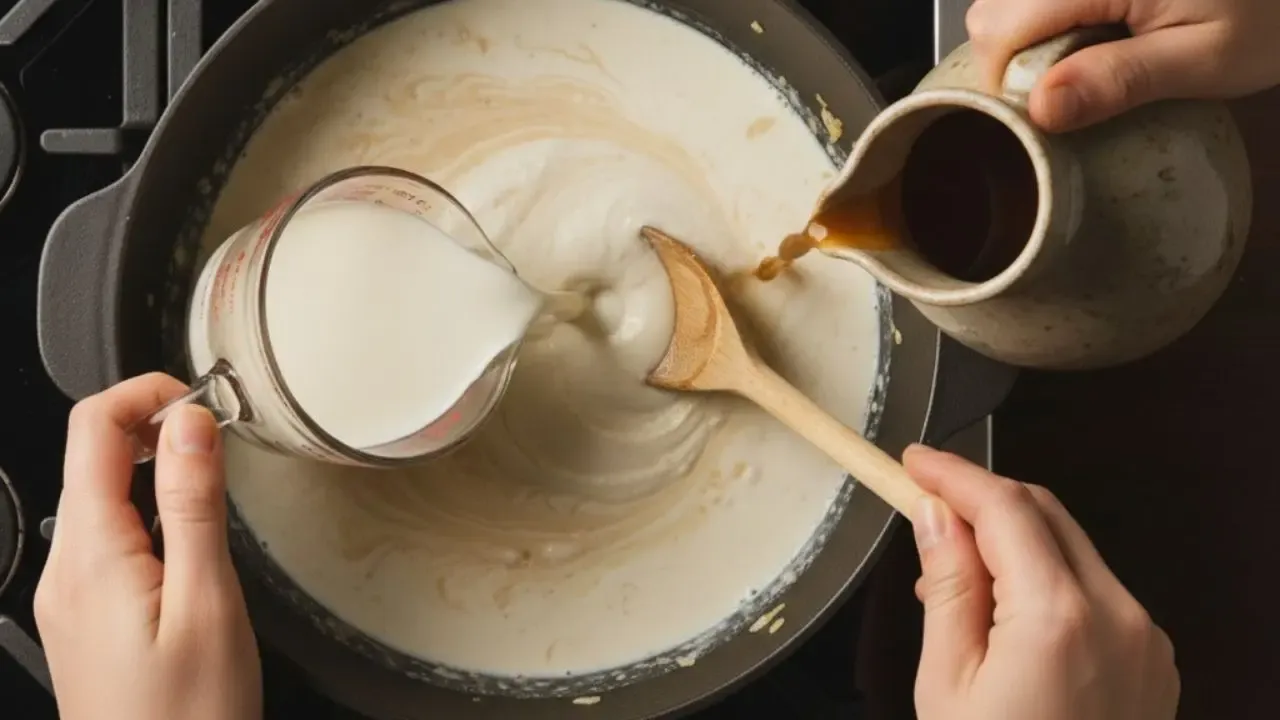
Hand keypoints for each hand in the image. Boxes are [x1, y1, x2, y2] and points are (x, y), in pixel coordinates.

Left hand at [34, 374, 261, 719]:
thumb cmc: (188, 715)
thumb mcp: (208, 603)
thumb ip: (194, 506)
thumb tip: (190, 424)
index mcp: (92, 555)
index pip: (91, 429)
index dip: (146, 393)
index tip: (203, 400)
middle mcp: (67, 568)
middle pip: (90, 455)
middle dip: (154, 425)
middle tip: (219, 433)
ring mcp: (71, 594)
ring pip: (100, 495)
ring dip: (153, 467)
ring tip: (212, 477)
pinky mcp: (87, 615)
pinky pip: (108, 537)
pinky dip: (149, 510)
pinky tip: (191, 534)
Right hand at [904, 444, 1177, 719]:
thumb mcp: (948, 684)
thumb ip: (949, 588)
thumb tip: (936, 516)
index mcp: (1060, 618)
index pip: (1004, 507)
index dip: (953, 474)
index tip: (913, 461)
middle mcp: (1119, 616)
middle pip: (1045, 514)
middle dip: (982, 500)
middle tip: (923, 506)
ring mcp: (1145, 639)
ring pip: (1072, 549)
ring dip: (1013, 541)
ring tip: (954, 579)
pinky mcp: (1153, 661)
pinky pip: (1096, 591)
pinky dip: (1047, 580)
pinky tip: (1005, 612)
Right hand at [965, 0, 1279, 130]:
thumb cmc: (1270, 14)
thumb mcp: (1207, 60)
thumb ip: (1121, 79)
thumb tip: (1041, 109)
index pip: (1001, 30)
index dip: (1008, 84)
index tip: (1047, 118)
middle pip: (992, 14)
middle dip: (1012, 64)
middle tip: (1071, 92)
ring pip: (1004, 4)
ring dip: (1027, 43)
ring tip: (1088, 61)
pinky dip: (1045, 23)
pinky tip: (1090, 38)